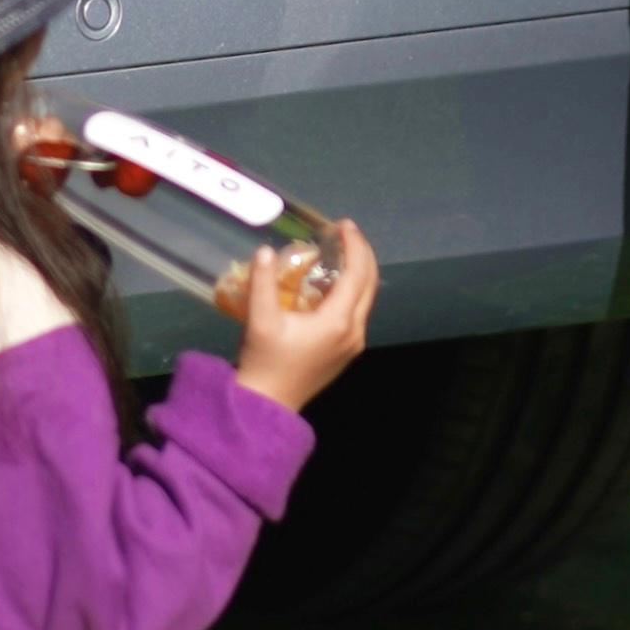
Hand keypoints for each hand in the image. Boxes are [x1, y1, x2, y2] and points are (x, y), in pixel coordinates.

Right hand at [220, 221, 376, 413]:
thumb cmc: (265, 361)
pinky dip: (353, 288)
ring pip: (366, 297)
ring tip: (341, 249)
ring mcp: (353, 343)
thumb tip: (265, 250)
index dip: (353, 245)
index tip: (343, 224)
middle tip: (345, 231)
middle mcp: (353, 331)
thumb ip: (263, 282)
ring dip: (359, 270)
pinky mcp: (347, 350)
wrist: (269, 405)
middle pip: (369, 283)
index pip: (356, 273)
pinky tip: (333, 280)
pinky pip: (358, 310)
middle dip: (362, 253)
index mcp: (337, 321)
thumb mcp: (259, 319)